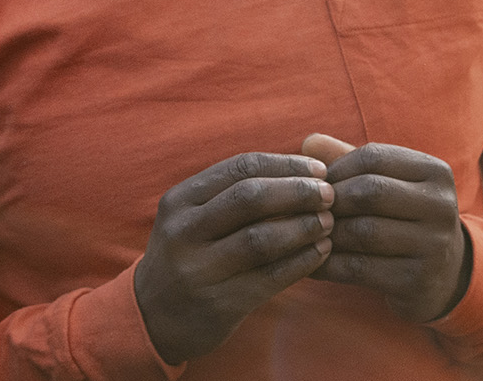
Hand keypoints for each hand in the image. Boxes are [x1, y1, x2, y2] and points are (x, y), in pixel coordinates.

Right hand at [133, 152, 332, 362]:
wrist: (153, 316)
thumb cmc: (190, 254)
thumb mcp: (194, 216)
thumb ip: (236, 192)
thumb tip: (303, 167)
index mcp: (180, 199)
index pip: (241, 167)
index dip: (286, 164)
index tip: (320, 169)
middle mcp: (183, 231)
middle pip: (250, 198)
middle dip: (297, 192)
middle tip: (330, 195)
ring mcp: (198, 269)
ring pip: (260, 239)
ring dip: (303, 227)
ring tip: (328, 223)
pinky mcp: (218, 304)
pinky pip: (269, 277)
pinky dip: (301, 262)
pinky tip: (321, 253)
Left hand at [301, 133, 470, 323]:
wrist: (443, 274)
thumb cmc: (404, 219)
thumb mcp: (388, 185)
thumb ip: (351, 161)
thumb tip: (308, 141)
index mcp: (436, 172)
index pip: (375, 157)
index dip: (337, 168)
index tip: (315, 184)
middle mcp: (442, 205)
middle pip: (370, 191)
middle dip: (331, 201)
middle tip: (307, 211)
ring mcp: (434, 244)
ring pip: (363, 231)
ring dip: (327, 234)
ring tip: (307, 235)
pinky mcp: (418, 279)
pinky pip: (360, 268)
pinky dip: (329, 265)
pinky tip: (312, 264)